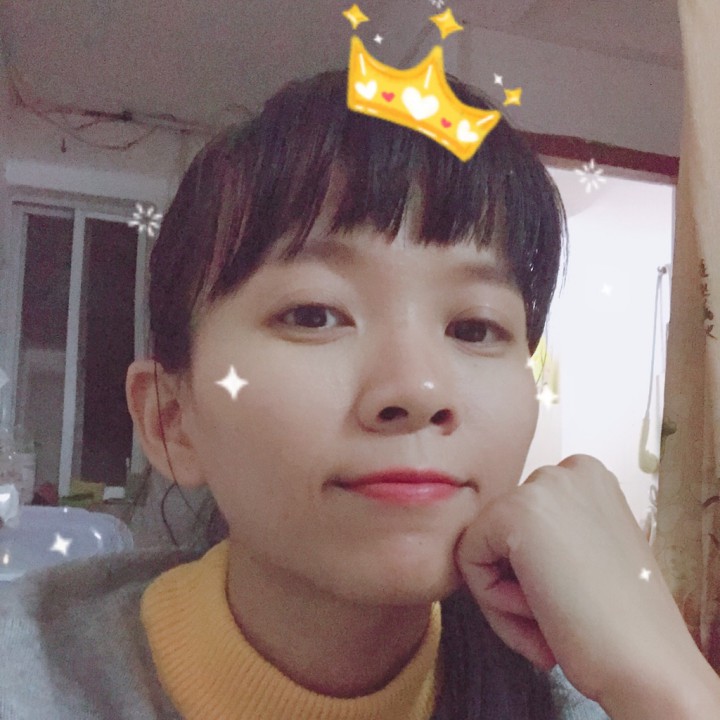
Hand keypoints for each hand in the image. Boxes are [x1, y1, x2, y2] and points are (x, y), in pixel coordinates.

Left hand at [455, 454, 710, 712]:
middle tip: (554, 622)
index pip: (524, 523)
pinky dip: (492, 601)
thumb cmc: (621, 624)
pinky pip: (468, 559)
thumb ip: (550, 536)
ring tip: (549, 624)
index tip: (566, 605)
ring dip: (505, 597)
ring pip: (482, 546)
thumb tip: (496, 542)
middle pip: (501, 531)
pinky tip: (539, 617)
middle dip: (516, 583)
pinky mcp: (513, 512)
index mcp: (590, 477)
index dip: (534, 574)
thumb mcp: (586, 555)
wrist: (648, 663)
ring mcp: (541, 487)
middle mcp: (567, 469)